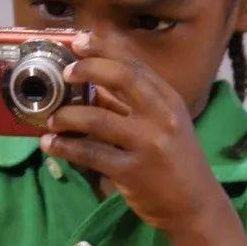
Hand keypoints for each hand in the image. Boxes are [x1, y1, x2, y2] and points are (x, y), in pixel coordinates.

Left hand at [40, 32, 220, 235]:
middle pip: (122, 77)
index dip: (104, 48)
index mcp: (167, 99)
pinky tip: (51, 144)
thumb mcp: (165, 121)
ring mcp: (147, 143)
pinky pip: (91, 154)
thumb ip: (135, 98)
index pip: (134, 64)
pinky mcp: (132, 172)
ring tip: (51, 118)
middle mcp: (161, 116)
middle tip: (66, 72)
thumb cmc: (176, 158)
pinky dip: (66, 147)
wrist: (196, 205)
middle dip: (89, 68)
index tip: (80, 40)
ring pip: (98, 119)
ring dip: (68, 116)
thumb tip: (93, 73)